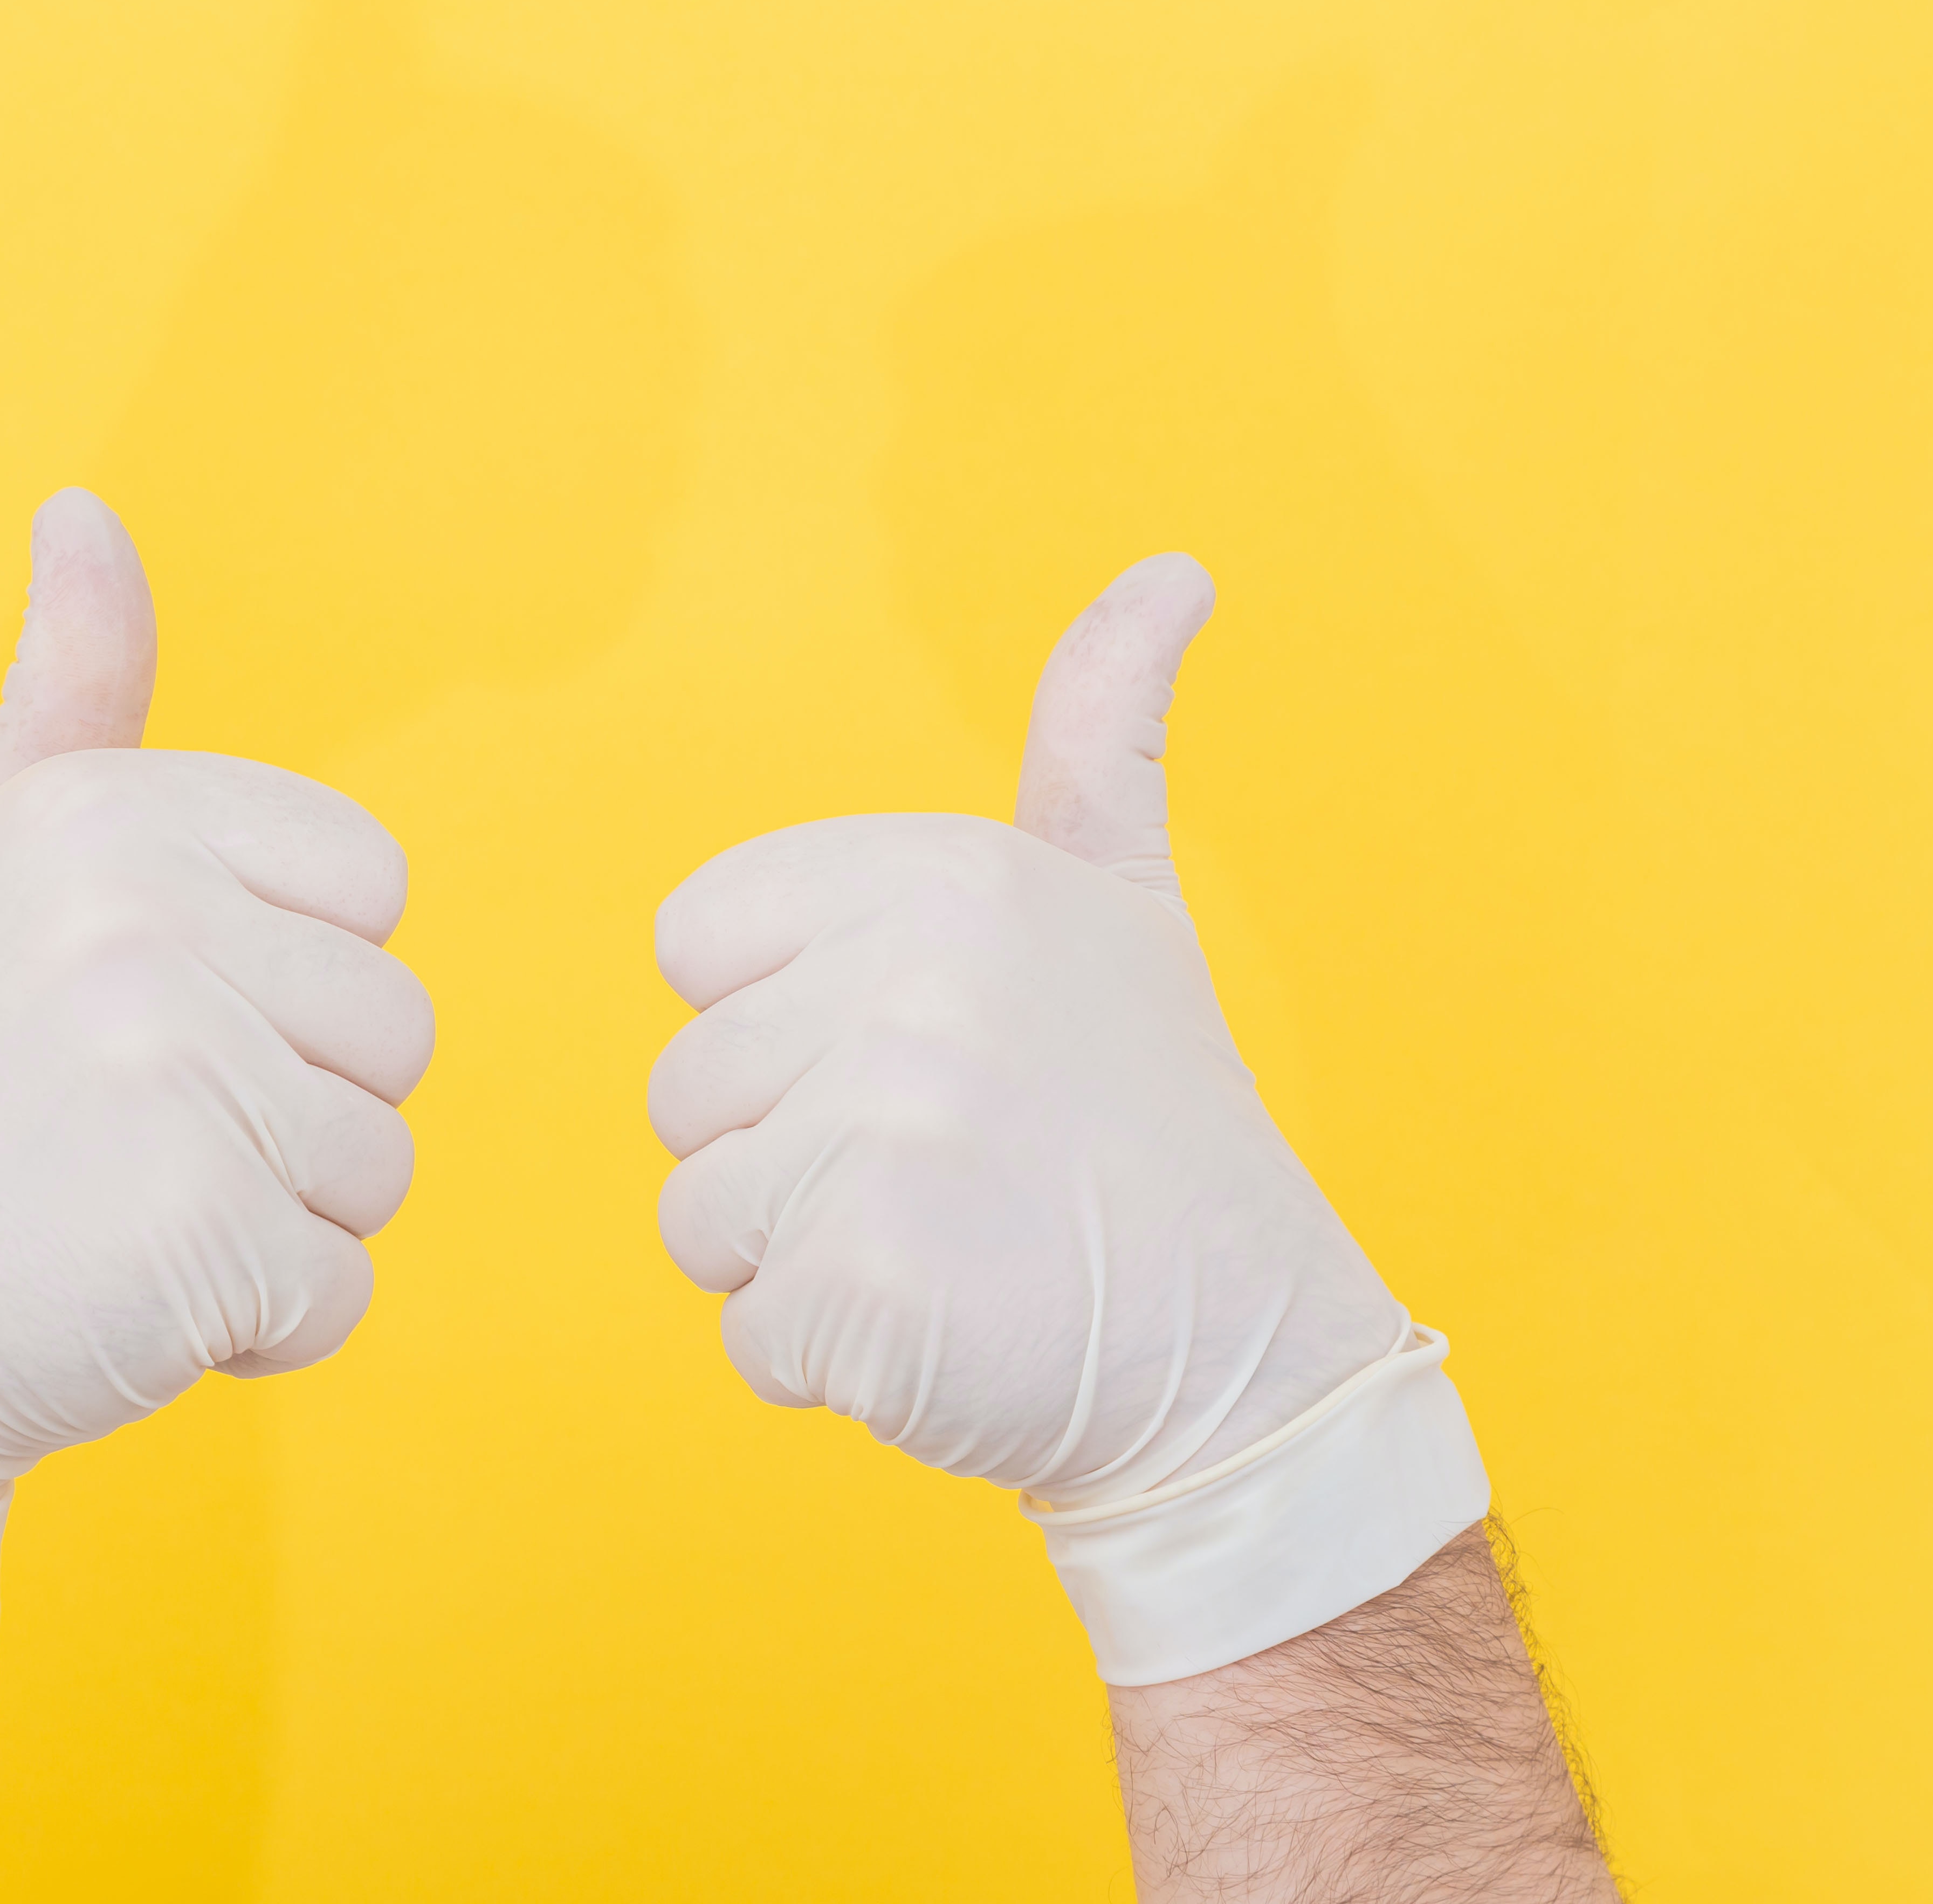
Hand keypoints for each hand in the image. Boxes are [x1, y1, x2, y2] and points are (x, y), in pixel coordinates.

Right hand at [0, 488, 432, 1767]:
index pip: (370, 888)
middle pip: (394, 1029)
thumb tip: (82, 509)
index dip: (288, 982)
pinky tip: (133, 1306)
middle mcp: (134, 915)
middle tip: (125, 1140)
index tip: (148, 1017)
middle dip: (292, 1113)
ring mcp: (169, 1066)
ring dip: (280, 1222)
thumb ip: (71, 696)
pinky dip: (262, 1331)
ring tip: (124, 1215)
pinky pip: (344, 1289)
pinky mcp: (201, 1224)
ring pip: (383, 1161)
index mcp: (107, 815)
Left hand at [646, 555, 1485, 1682]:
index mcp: (937, 877)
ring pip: (700, 1213)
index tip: (913, 1054)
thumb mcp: (1121, 898)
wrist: (1246, 1349)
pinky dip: (829, 1362)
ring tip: (949, 1247)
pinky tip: (944, 1331)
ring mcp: (882, 1140)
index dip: (782, 1022)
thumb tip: (1169, 570)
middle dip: (791, 1154)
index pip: (695, 947)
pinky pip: (746, 1332)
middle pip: (686, 1090)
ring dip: (798, 1260)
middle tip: (950, 1173)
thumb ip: (1099, 733)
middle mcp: (906, 987)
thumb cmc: (1150, 1124)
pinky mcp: (865, 1288)